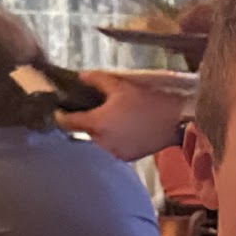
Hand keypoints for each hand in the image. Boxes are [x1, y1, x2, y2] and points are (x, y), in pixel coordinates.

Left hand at [58, 70, 195, 161]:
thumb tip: (81, 77)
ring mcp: (113, 153)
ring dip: (96, 134)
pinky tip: (119, 131)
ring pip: (95, 144)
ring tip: (104, 121)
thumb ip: (96, 80)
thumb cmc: (147, 102)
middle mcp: (100, 142)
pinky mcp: (125, 158)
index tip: (60, 108)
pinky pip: (109, 150)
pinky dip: (109, 141)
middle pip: (80, 134)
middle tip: (87, 111)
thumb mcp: (120, 86)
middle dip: (81, 123)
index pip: (66, 122)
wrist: (174, 123)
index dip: (60, 114)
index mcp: (96, 123)